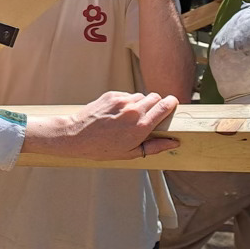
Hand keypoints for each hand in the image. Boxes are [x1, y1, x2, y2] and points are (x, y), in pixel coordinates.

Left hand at [25, 91, 179, 159]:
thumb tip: (174, 143)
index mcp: (140, 127)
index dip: (171, 103)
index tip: (172, 105)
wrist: (76, 136)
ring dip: (140, 104)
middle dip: (157, 104)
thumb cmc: (102, 149)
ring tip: (130, 118)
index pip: (164, 106)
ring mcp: (122, 101)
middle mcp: (133, 111)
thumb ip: (155, 147)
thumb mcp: (130, 153)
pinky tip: (117, 114)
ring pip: (140, 96)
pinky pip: (127, 95)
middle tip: (150, 115)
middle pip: (155, 97)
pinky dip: (127, 102)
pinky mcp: (111, 95)